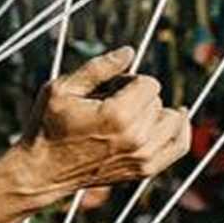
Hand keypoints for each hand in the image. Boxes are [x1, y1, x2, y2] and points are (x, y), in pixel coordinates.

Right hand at [21, 48, 191, 193]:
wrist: (43, 171)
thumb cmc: (48, 126)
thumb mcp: (63, 88)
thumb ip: (99, 67)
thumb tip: (130, 51)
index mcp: (117, 116)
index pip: (149, 84)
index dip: (129, 80)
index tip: (109, 89)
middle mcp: (136, 139)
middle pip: (159, 101)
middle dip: (139, 96)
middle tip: (111, 105)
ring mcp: (143, 158)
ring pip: (173, 119)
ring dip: (155, 112)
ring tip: (129, 116)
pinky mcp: (145, 171)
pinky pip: (180, 145)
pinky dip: (180, 130)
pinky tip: (176, 117)